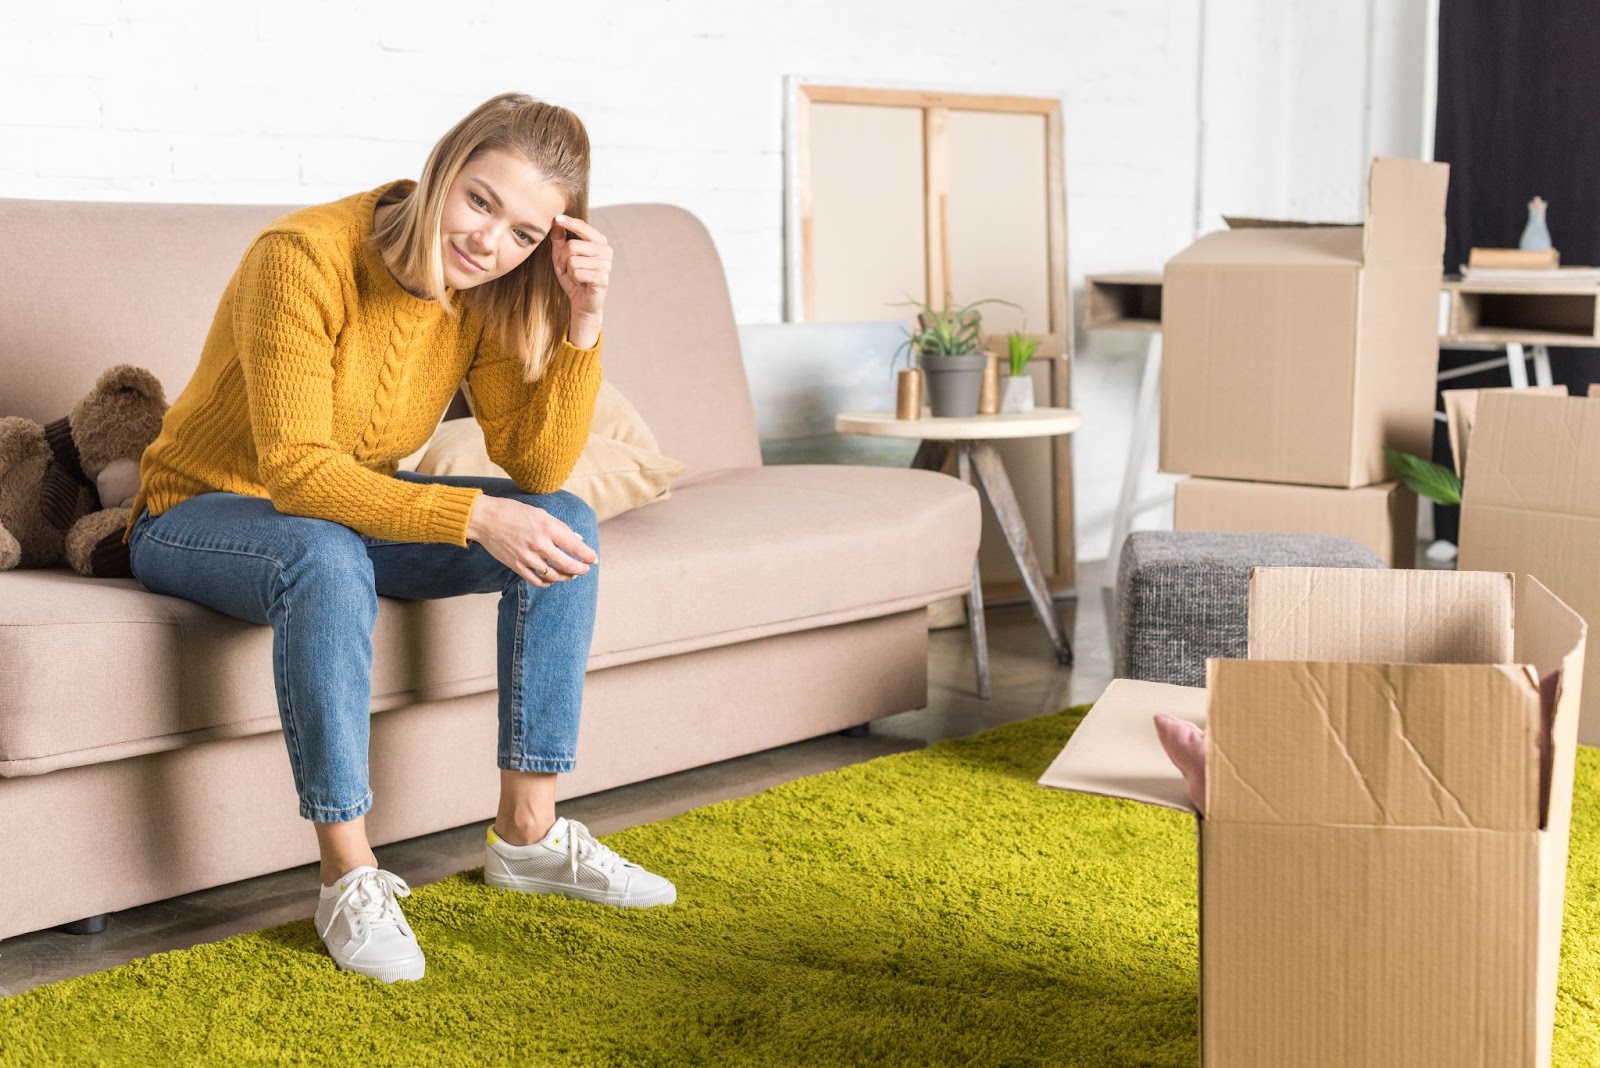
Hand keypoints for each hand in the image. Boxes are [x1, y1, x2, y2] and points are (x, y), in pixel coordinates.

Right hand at [465, 494, 597, 587]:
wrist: (484, 519)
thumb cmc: (514, 512)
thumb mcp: (541, 513)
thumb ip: (561, 528)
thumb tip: (579, 540)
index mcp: (548, 528)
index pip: (576, 547)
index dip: (589, 556)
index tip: (594, 559)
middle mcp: (540, 544)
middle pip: (568, 565)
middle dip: (581, 569)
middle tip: (585, 569)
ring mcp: (528, 557)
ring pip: (555, 576)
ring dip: (566, 577)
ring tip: (571, 574)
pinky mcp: (517, 566)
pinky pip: (537, 581)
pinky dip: (548, 583)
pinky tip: (552, 579)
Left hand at [550, 214, 610, 323]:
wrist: (583, 302)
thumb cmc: (574, 277)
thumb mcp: (562, 257)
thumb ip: (560, 240)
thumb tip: (556, 223)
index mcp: (598, 241)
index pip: (583, 227)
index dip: (569, 222)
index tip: (557, 218)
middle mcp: (605, 250)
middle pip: (572, 246)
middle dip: (562, 258)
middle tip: (564, 268)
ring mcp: (606, 264)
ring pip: (573, 261)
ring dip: (568, 271)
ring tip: (574, 276)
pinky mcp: (603, 278)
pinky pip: (577, 273)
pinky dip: (573, 279)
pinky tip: (581, 283)